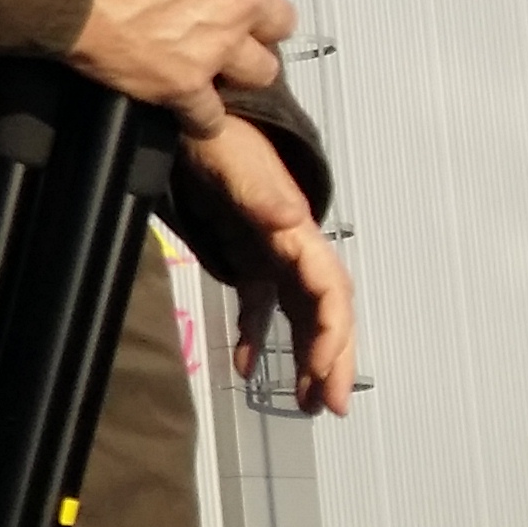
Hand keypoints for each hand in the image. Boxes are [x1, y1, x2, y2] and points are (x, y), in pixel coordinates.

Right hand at [69, 0, 310, 132]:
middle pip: (283, 14)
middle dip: (263, 12)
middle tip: (234, 6)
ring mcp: (214, 45)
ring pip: (260, 69)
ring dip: (245, 64)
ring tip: (224, 61)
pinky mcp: (180, 85)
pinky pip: (210, 117)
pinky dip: (204, 116)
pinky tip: (194, 111)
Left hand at [181, 116, 356, 416]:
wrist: (195, 120)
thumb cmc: (217, 136)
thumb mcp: (234, 159)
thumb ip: (260, 191)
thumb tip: (292, 222)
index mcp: (296, 231)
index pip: (328, 287)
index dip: (332, 331)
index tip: (322, 369)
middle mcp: (293, 247)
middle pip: (324, 311)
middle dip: (333, 359)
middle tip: (330, 406)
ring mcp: (273, 255)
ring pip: (300, 315)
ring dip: (307, 357)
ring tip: (309, 403)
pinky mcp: (249, 258)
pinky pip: (261, 306)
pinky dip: (258, 337)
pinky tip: (248, 367)